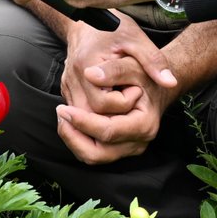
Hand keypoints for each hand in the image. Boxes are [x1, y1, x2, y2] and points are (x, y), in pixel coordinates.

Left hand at [55, 19, 178, 162]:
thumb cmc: (144, 69)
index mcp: (144, 124)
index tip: (63, 109)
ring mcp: (129, 146)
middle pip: (98, 153)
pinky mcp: (119, 146)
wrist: (155, 79)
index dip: (83, 122)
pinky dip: (79, 138)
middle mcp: (138, 141)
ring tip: (63, 115)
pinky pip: (93, 150)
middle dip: (74, 137)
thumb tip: (91, 75)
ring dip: (73, 139)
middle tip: (60, 113)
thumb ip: (115, 69)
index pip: (108, 131)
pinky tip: (70, 118)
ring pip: (93, 156)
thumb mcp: (134, 61)